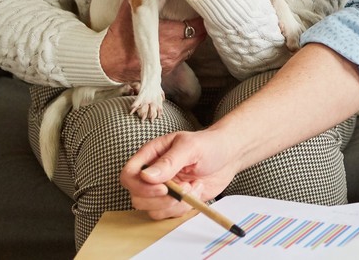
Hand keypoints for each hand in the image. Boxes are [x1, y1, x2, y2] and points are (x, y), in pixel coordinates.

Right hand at [99, 0, 206, 82]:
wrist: (107, 65)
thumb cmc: (117, 39)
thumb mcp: (126, 13)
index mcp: (168, 35)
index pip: (196, 25)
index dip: (199, 17)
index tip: (198, 9)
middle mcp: (174, 50)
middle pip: (199, 37)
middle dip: (199, 28)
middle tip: (196, 18)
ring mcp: (172, 62)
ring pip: (192, 48)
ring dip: (192, 39)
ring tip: (189, 28)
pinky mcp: (167, 70)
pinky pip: (183, 59)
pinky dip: (184, 50)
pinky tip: (178, 42)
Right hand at [121, 129, 239, 219]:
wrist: (229, 156)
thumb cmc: (210, 144)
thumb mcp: (191, 147)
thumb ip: (169, 161)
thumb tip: (146, 176)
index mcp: (151, 155)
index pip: (129, 175)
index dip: (140, 186)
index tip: (163, 188)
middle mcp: (153, 174)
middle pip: (137, 197)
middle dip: (162, 199)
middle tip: (185, 187)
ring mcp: (163, 189)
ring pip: (152, 209)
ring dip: (176, 204)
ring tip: (194, 186)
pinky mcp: (175, 201)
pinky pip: (168, 214)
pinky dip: (184, 208)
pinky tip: (197, 191)